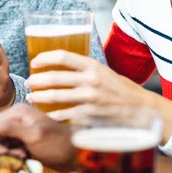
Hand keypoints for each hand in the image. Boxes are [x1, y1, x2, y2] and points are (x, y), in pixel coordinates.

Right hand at [0, 103, 73, 169]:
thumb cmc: (57, 144)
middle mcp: (15, 119)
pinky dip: (12, 157)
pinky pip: (7, 150)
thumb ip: (8, 128)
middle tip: (15, 156)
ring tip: (22, 157)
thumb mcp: (33, 135)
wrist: (76, 157)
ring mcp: (18, 130)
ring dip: (6, 154)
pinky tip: (24, 158)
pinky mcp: (22, 141)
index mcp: (16, 112)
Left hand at [26, 50, 171, 140]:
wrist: (142, 111)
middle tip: (29, 82)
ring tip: (31, 98)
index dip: (44, 58)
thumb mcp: (104, 72)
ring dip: (39, 98)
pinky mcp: (89, 115)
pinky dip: (51, 115)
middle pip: (54, 77)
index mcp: (93, 66)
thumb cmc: (121, 90)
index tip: (34, 62)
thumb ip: (84, 70)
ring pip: (55, 97)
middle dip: (36, 81)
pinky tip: (45, 114)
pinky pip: (63, 115)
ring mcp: (89, 99)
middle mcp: (90, 80)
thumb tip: (58, 66)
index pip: (62, 57)